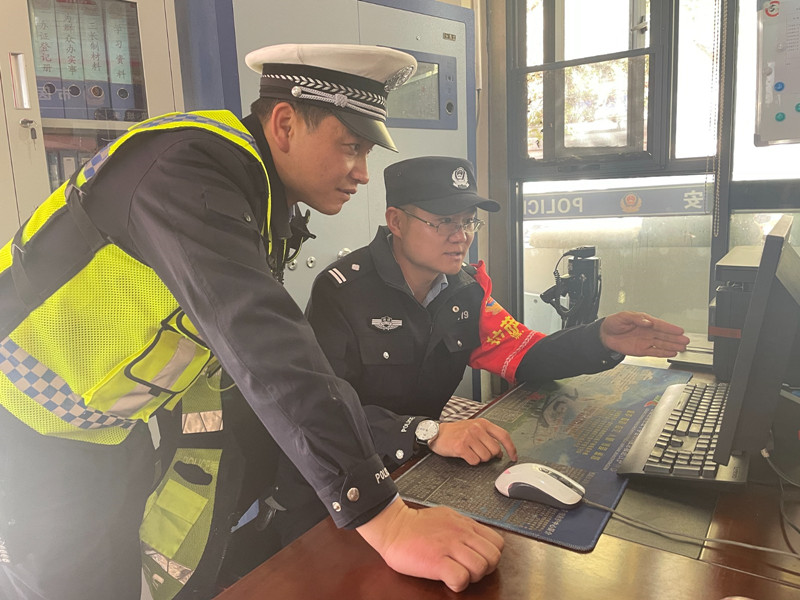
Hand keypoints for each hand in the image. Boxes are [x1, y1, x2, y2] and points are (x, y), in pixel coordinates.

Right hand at [357, 497, 503, 591]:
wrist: (393, 527)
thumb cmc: (417, 525)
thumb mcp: (448, 517)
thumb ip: (464, 527)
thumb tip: (476, 538)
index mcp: (465, 524)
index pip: (498, 543)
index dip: (490, 555)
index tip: (478, 559)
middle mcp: (461, 534)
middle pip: (493, 557)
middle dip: (485, 568)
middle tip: (468, 569)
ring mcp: (450, 546)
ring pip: (481, 568)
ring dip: (471, 576)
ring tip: (456, 573)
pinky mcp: (437, 561)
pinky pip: (461, 578)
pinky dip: (457, 583)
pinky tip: (446, 578)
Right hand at [429, 419, 517, 463]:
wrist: (437, 433)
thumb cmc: (456, 432)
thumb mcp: (474, 428)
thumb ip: (488, 437)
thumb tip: (500, 451)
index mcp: (483, 423)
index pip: (503, 435)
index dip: (511, 448)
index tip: (513, 456)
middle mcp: (477, 428)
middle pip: (495, 450)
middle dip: (490, 455)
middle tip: (481, 452)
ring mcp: (469, 437)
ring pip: (485, 457)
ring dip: (479, 458)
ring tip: (471, 452)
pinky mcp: (461, 447)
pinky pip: (474, 461)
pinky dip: (471, 461)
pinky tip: (465, 455)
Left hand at [600, 311, 689, 357]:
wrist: (604, 335)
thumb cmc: (614, 323)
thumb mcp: (623, 316)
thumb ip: (636, 319)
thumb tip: (648, 322)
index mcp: (644, 322)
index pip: (660, 325)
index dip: (670, 328)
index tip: (680, 330)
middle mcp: (647, 332)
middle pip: (664, 335)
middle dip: (675, 338)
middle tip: (686, 340)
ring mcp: (645, 341)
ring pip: (662, 344)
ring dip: (672, 346)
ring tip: (683, 347)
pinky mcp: (642, 350)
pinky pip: (655, 352)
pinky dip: (663, 353)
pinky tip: (672, 353)